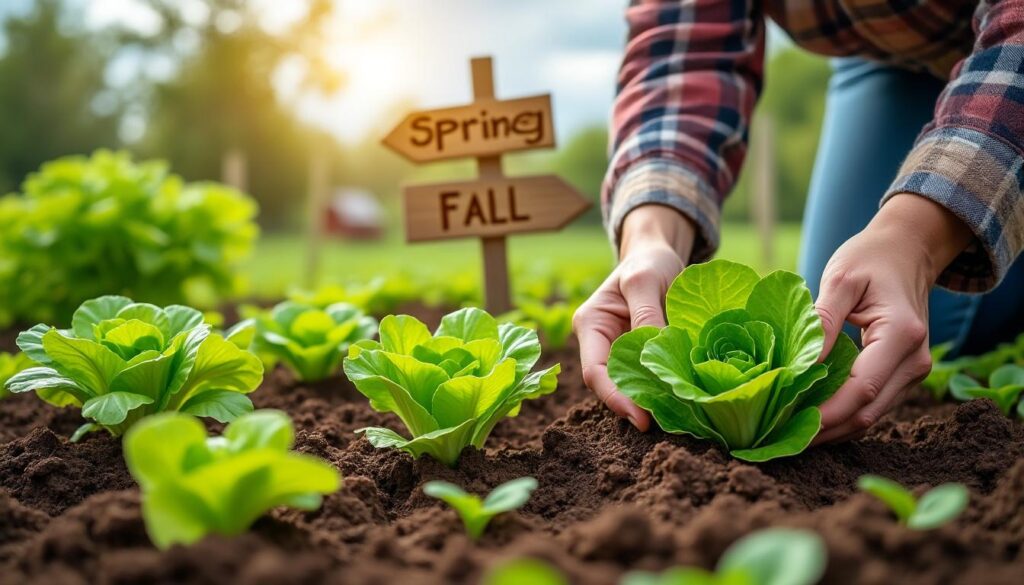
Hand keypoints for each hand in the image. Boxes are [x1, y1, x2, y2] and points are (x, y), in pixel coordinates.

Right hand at [573, 206, 695, 429]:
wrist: (658, 255)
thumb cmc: (648, 262)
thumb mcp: (645, 279)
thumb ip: (647, 314)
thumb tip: (655, 353)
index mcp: (591, 325)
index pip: (595, 372)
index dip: (616, 397)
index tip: (642, 418)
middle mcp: (601, 343)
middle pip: (611, 385)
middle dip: (635, 405)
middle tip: (667, 423)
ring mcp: (621, 351)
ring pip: (631, 385)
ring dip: (652, 400)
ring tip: (678, 417)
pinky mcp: (642, 355)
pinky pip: (649, 377)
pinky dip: (664, 388)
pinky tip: (683, 399)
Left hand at [813, 194, 972, 443]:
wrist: (907, 252)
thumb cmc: (870, 260)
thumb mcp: (841, 279)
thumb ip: (823, 320)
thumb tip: (802, 363)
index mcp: (901, 335)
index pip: (862, 388)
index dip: (826, 412)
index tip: (789, 423)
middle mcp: (915, 360)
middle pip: (867, 412)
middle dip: (824, 430)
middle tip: (779, 438)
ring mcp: (913, 372)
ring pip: (871, 416)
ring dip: (832, 429)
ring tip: (789, 435)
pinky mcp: (903, 376)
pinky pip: (872, 406)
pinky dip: (842, 416)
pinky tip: (809, 420)